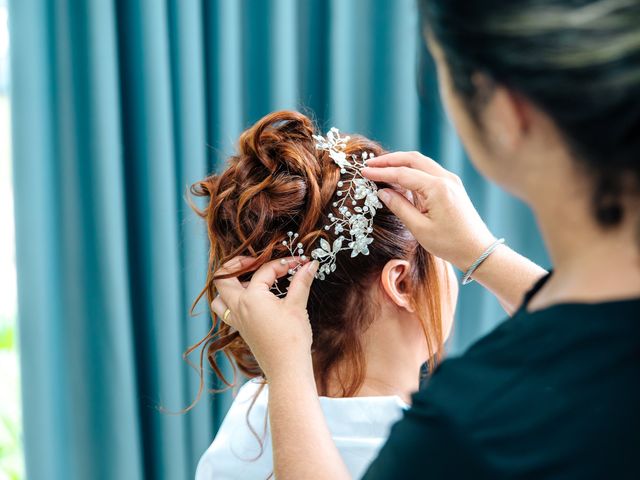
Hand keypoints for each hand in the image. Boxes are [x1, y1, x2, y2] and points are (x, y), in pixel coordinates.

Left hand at [211, 256, 318, 378]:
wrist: (287, 369)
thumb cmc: (292, 338)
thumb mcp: (297, 305)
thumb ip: (301, 281)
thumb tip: (310, 264)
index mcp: (251, 298)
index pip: (264, 271)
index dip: (282, 264)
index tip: (298, 263)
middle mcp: (238, 307)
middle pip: (223, 279)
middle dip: (236, 265)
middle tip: (255, 261)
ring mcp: (237, 320)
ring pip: (219, 298)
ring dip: (229, 285)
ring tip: (248, 280)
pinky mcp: (242, 330)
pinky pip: (227, 311)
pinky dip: (233, 301)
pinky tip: (252, 300)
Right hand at [362, 151, 495, 271]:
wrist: (478, 250)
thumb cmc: (450, 243)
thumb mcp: (419, 228)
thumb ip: (399, 207)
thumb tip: (382, 192)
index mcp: (437, 188)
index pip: (403, 174)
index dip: (381, 172)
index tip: (364, 171)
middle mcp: (445, 178)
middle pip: (412, 159)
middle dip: (389, 160)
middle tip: (370, 163)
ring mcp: (451, 181)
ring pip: (421, 162)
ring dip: (400, 163)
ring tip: (381, 167)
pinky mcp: (452, 186)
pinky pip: (428, 171)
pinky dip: (412, 170)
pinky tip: (400, 177)